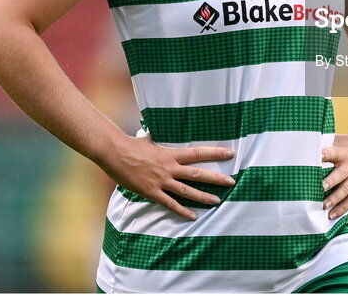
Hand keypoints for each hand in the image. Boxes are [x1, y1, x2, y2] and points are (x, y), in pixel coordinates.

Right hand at [98, 134, 235, 219]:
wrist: (115, 153)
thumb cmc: (131, 145)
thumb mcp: (149, 139)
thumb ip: (158, 138)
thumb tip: (157, 131)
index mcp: (171, 154)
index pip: (198, 153)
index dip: (215, 153)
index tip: (230, 154)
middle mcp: (170, 168)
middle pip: (197, 174)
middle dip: (216, 179)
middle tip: (231, 182)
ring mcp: (161, 181)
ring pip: (187, 191)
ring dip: (203, 197)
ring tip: (217, 201)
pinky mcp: (152, 192)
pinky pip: (170, 204)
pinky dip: (182, 211)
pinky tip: (193, 216)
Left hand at [321, 131, 347, 219]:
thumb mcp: (339, 141)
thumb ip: (324, 145)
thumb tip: (302, 149)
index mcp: (344, 152)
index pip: (334, 153)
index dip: (326, 154)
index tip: (317, 157)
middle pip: (340, 175)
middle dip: (329, 182)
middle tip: (319, 188)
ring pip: (345, 190)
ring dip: (334, 199)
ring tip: (323, 207)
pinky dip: (342, 208)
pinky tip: (332, 215)